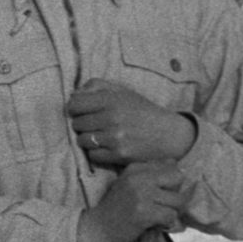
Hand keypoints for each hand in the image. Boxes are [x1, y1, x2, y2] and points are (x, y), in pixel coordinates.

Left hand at [68, 80, 194, 165]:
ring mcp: (115, 138)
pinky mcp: (119, 154)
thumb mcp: (122, 91)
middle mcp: (111, 118)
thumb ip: (96, 86)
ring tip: (100, 136)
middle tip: (95, 124)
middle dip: (82, 124)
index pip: (74, 104)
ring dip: (88, 139)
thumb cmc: (141, 111)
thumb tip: (73, 94)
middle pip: (77, 124)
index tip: (81, 111)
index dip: (75, 108)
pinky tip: (107, 146)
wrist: (169, 134)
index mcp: (110, 100)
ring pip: (82, 140)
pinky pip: (93, 155)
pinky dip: (97, 152)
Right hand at [79, 161, 185, 241]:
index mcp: (134, 168)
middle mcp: (137, 177)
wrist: (96, 229)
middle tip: (164, 205)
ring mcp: (140, 194)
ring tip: (158, 216)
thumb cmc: (115, 209)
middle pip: (178, 178)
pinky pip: (171, 215)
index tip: (161, 193)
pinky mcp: (143, 212)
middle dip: (176, 194)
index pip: (171, 167)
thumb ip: (150, 173)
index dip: (172, 182)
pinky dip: (166, 223)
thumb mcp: (129, 184)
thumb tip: (175, 162)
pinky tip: (154, 224)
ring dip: (172, 211)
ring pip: (178, 200)